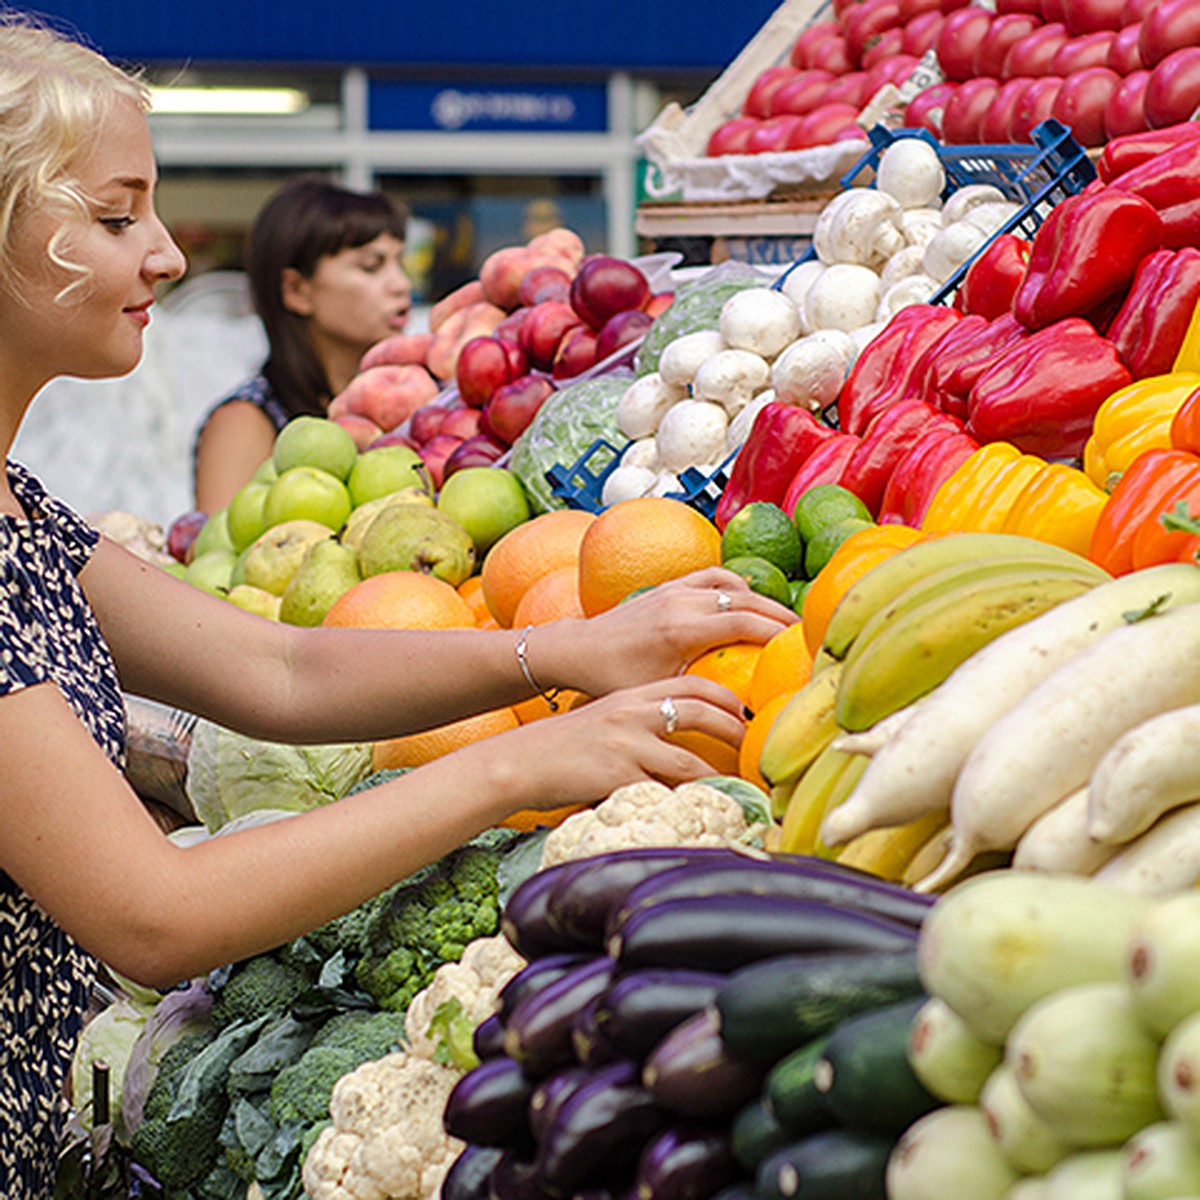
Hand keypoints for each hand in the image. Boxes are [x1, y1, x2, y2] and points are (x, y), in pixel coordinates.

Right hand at [451, 674, 748, 813]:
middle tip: (751, 745)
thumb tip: (679, 730)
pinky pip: (663, 793)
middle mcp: (633, 713)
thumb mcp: (606, 716)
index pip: (691, 684)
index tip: (744, 710)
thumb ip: (641, 717)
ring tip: (736, 786)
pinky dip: (684, 802)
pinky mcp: (618, 778)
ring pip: (689, 760)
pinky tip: (699, 811)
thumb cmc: (564, 744)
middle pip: (697, 710)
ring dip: (717, 774)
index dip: (724, 696)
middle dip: (733, 727)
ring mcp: (626, 746)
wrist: (520, 761)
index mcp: (632, 695)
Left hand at [543, 567, 795, 699]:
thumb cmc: (613, 679)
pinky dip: (735, 585)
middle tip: (807, 633)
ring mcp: (674, 588)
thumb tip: (738, 721)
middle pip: (747, 600)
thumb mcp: (659, 694)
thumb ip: (697, 700)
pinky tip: (746, 602)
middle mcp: (681, 602)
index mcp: (682, 630)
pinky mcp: (667, 585)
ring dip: (761, 599)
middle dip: (781, 615)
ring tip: (782, 620)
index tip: (804, 645)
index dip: (779, 632)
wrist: (577, 649)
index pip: (746, 622)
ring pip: (733, 584)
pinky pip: (713, 576)